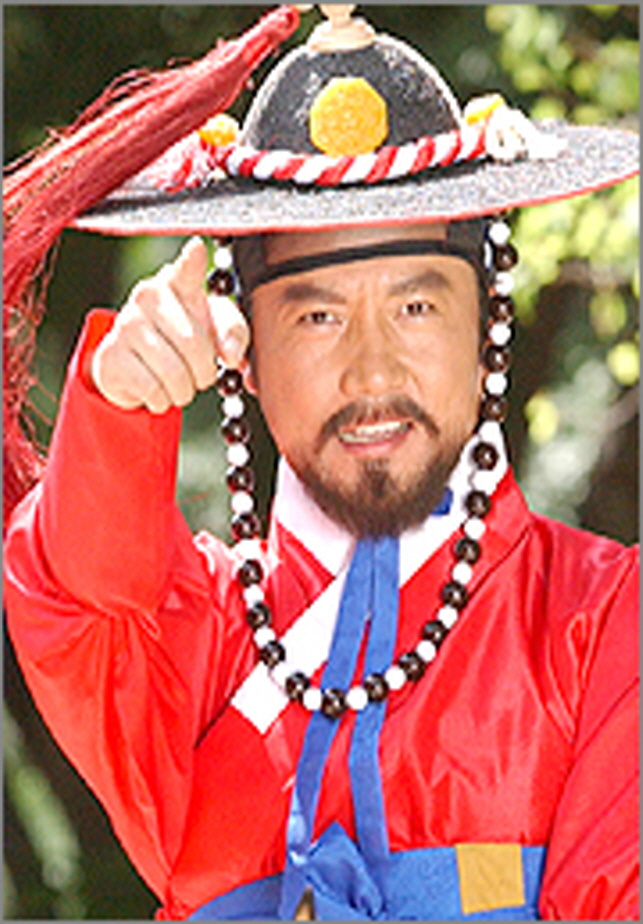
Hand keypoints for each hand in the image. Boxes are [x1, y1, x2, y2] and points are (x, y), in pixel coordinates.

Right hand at [91, 237, 248, 412]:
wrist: (137, 368)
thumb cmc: (185, 339)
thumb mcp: (216, 331)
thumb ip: (233, 335)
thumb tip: (232, 356)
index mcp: (177, 282)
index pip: (186, 270)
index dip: (192, 260)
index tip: (197, 247)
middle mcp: (148, 295)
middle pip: (193, 343)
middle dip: (205, 371)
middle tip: (202, 376)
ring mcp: (126, 323)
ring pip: (173, 372)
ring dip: (184, 390)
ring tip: (179, 384)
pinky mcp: (111, 354)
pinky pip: (152, 389)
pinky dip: (162, 400)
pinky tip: (156, 390)